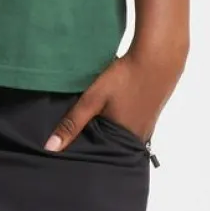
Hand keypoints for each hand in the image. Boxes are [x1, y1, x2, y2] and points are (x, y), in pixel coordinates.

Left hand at [42, 40, 185, 152]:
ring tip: (93, 125)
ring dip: (109, 129)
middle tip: (78, 139)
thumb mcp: (93, 99)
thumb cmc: (126, 77)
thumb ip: (73, 122)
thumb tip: (51, 147)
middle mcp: (139, 137)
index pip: (100, 154)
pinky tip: (113, 110)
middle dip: (97, 142)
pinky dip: (120, 120)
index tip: (71, 152)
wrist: (158, 56)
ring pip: (121, 133)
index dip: (86, 152)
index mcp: (125, 139)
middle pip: (111, 145)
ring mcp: (148, 124)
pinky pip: (130, 123)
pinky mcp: (151, 112)